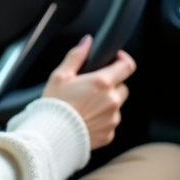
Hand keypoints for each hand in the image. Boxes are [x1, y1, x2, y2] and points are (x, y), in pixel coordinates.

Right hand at [42, 35, 134, 150]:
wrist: (52, 138)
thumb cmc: (55, 107)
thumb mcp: (60, 76)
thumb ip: (76, 56)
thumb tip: (87, 42)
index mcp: (102, 83)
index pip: (127, 66)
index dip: (123, 59)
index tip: (115, 59)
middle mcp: (112, 101)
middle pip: (122, 87)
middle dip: (112, 85)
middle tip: (93, 88)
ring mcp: (112, 119)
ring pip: (117, 106)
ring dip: (107, 103)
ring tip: (86, 106)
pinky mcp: (109, 134)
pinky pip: (111, 122)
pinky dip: (102, 120)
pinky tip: (86, 119)